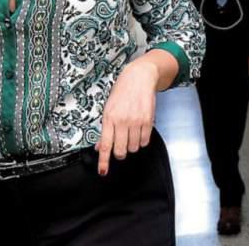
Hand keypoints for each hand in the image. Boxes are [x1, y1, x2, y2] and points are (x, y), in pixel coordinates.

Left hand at [96, 59, 158, 174]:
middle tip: (120, 148)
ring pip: (133, 147)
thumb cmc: (122, 91)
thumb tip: (100, 146)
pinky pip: (145, 141)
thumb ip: (105, 128)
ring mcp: (136, 121)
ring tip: (130, 134)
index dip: (104, 161)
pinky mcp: (148, 120)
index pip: (105, 145)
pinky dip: (141, 140)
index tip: (103, 171)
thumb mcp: (108, 108)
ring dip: (131, 145)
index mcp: (109, 117)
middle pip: (120, 150)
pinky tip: (139, 132)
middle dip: (120, 153)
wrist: (139, 77)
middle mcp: (122, 121)